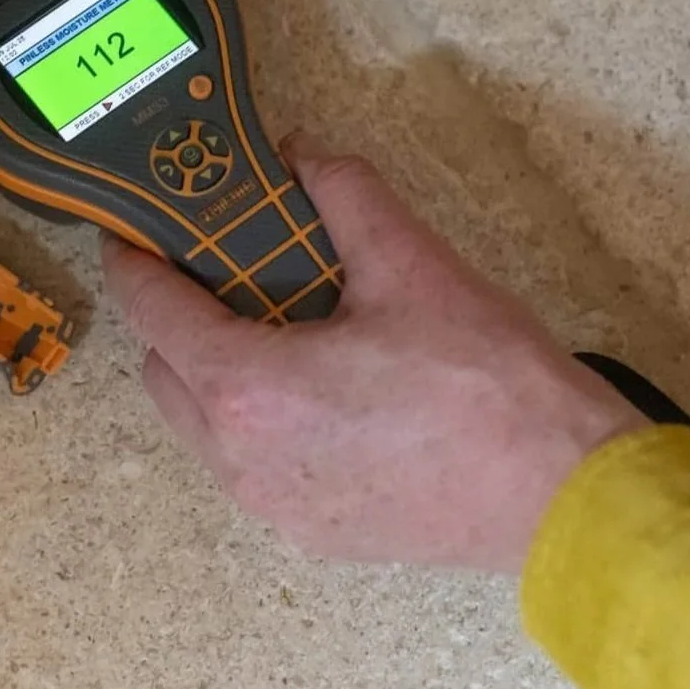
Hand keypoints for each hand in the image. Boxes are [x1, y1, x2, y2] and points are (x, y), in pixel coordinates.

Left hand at [101, 133, 646, 572]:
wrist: (562, 494)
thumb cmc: (486, 381)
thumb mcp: (412, 263)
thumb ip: (344, 192)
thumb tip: (301, 153)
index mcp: (248, 389)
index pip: (153, 312)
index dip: (131, 264)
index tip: (128, 234)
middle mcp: (241, 460)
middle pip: (166, 373)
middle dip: (177, 319)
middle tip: (227, 274)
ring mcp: (273, 507)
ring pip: (204, 427)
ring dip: (216, 374)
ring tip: (280, 330)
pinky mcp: (311, 535)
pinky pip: (251, 467)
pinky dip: (257, 423)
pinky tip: (322, 395)